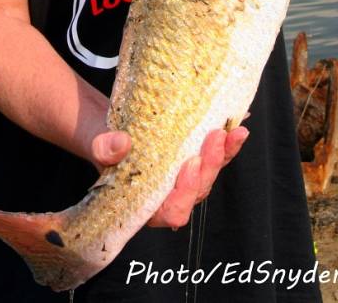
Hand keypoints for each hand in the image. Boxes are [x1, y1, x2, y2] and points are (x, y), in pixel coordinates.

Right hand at [90, 126, 248, 229]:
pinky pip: (216, 158)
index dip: (185, 192)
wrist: (112, 132)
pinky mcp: (195, 162)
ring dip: (225, 154)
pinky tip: (239, 126)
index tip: (190, 163)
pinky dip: (228, 145)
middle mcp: (170, 197)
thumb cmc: (105, 146)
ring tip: (235, 132)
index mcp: (148, 206)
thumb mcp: (98, 145)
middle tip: (215, 138)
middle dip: (211, 166)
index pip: (173, 211)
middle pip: (198, 191)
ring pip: (211, 175)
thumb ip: (104, 149)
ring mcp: (185, 180)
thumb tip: (120, 144)